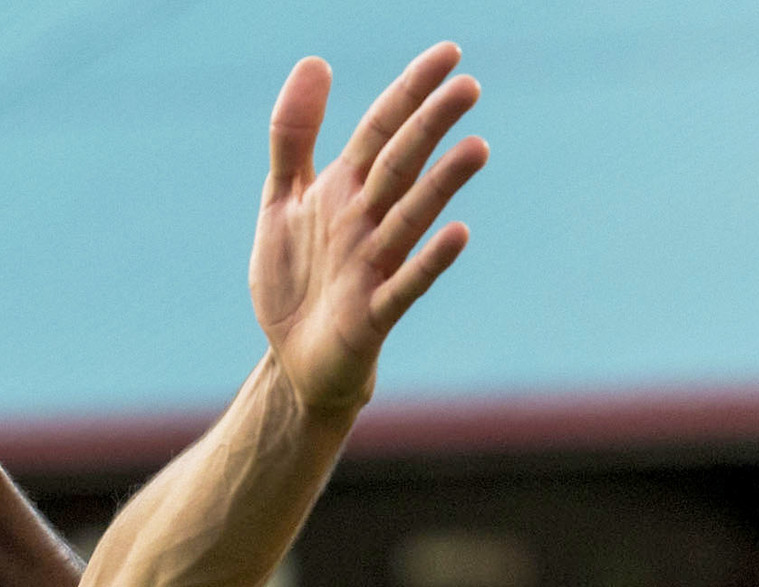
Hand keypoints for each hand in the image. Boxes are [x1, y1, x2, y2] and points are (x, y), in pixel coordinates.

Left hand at [252, 45, 486, 417]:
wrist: (291, 361)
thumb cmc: (295, 279)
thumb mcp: (282, 200)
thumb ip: (293, 136)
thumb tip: (316, 60)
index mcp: (345, 190)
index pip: (381, 130)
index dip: (409, 92)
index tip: (449, 54)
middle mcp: (366, 221)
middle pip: (401, 164)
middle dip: (430, 127)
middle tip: (468, 87)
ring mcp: (373, 267)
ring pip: (410, 217)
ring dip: (442, 185)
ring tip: (477, 148)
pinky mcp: (372, 315)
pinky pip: (405, 285)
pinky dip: (429, 261)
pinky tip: (458, 233)